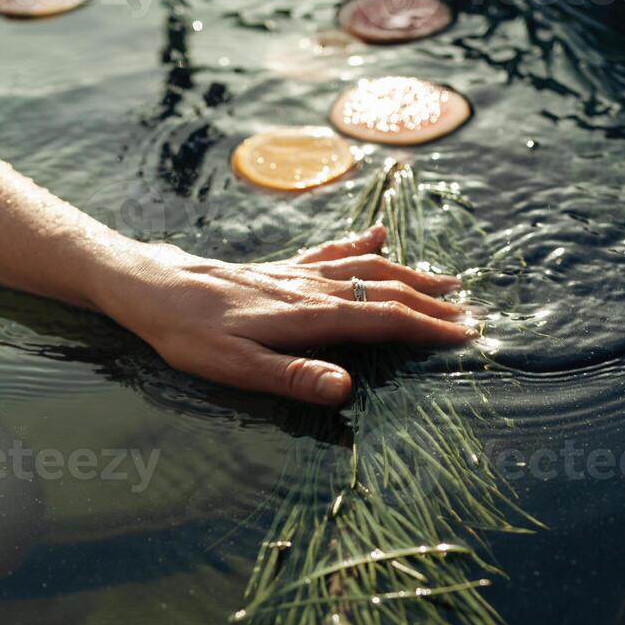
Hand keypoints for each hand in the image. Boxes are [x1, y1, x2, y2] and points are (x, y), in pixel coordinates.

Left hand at [96, 224, 476, 405]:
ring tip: (447, 279)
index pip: (382, 320)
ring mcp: (300, 273)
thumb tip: (347, 390)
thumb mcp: (236, 368)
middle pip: (385, 291)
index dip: (426, 328)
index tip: (465, 335)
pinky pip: (334, 252)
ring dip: (410, 274)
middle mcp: (313, 287)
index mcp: (310, 315)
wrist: (153, 287)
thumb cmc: (190, 334)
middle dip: (431, 303)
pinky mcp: (283, 267)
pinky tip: (379, 234)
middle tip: (471, 314)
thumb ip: (293, 376)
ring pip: (368, 267)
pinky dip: (363, 244)